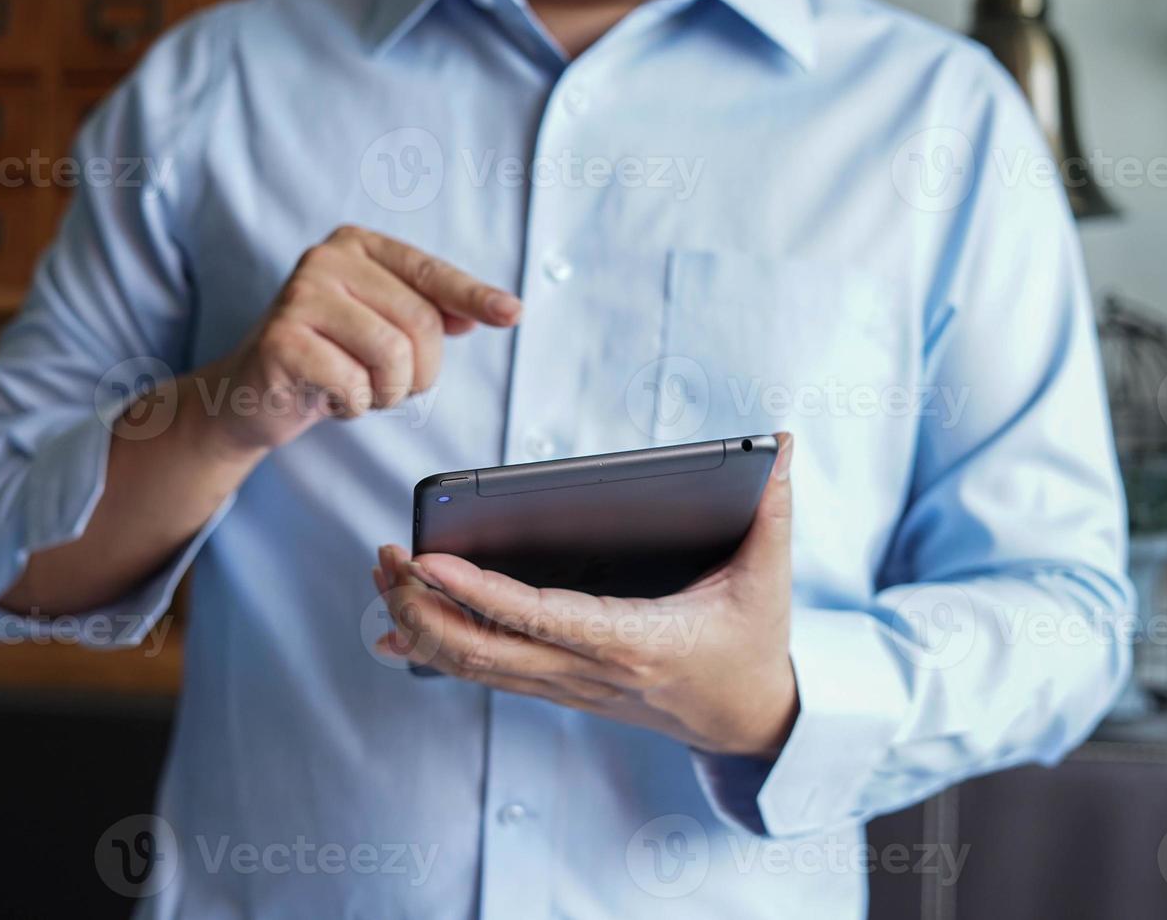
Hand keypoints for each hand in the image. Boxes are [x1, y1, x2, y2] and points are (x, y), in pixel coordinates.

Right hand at [191, 225, 520, 455]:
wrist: (249, 394)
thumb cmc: (325, 358)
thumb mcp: (380, 327)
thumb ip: (427, 312)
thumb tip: (486, 312)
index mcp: (356, 246)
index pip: (429, 272)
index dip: (474, 296)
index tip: (512, 313)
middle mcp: (326, 259)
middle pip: (420, 321)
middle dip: (420, 372)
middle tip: (390, 387)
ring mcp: (299, 296)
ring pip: (393, 354)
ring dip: (387, 392)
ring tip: (357, 390)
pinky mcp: (282, 340)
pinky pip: (355, 384)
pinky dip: (353, 405)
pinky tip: (328, 397)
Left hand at [374, 433, 798, 757]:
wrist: (747, 723)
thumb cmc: (752, 644)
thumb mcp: (768, 579)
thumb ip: (772, 509)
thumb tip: (784, 443)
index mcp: (636, 641)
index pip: (542, 617)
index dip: (482, 592)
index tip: (431, 560)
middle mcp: (590, 671)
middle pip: (486, 650)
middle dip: (425, 605)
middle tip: (385, 555)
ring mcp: (567, 686)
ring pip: (475, 666)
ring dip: (420, 623)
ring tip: (382, 576)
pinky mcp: (557, 688)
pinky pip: (484, 675)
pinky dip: (434, 652)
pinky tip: (393, 631)